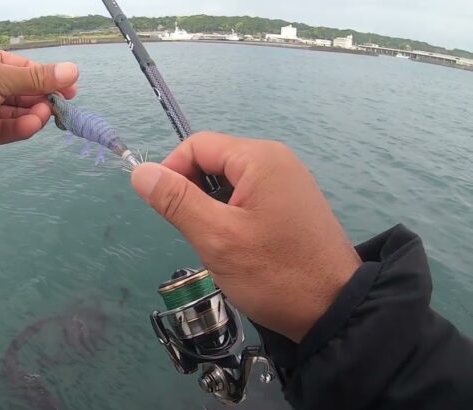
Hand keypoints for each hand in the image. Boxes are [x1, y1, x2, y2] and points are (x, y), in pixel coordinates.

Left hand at [0, 47, 78, 161]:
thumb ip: (37, 77)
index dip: (50, 79)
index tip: (71, 90)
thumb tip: (73, 70)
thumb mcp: (0, 76)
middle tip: (58, 106)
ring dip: (32, 114)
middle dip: (42, 99)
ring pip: (17, 113)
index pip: (27, 70)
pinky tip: (31, 125)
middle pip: (24, 93)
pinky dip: (20, 128)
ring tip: (42, 115)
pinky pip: (6, 130)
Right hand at [131, 132, 361, 341]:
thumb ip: (176, 200)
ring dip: (211, 209)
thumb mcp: (216, 237)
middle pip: (213, 162)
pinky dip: (231, 218)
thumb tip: (139, 171)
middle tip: (195, 233)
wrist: (334, 311)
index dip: (171, 171)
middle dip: (192, 193)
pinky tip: (237, 247)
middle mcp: (275, 161)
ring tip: (218, 245)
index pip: (197, 145)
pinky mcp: (290, 205)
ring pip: (227, 184)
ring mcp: (286, 183)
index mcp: (259, 158)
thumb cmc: (273, 273)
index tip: (163, 209)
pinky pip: (246, 199)